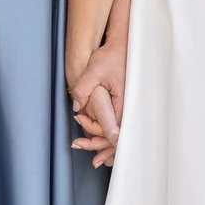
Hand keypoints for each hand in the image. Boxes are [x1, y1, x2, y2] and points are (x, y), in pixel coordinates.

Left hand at [67, 39, 127, 167]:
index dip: (97, 140)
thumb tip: (76, 106)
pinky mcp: (124, 105)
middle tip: (78, 146)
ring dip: (106, 146)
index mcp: (123, 102)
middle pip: (116, 137)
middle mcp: (128, 108)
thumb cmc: (111, 56)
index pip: (112, 131)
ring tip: (95, 159)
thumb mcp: (95, 70)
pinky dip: (110, 137)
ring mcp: (128, 107)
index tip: (81, 142)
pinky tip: (102, 144)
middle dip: (99, 147)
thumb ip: (84, 88)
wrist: (122, 45)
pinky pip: (119, 126)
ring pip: (119, 134)